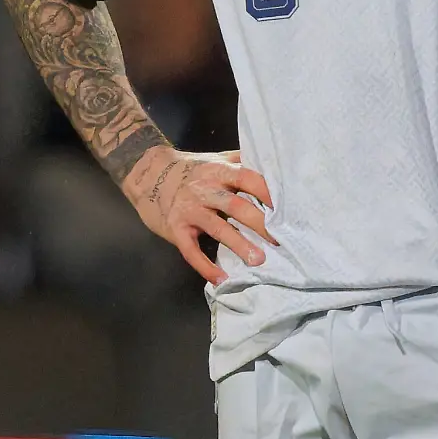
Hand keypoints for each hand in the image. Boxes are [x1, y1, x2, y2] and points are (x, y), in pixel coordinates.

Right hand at [122, 146, 275, 285]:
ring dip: (239, 244)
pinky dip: (205, 266)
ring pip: (217, 228)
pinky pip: (191, 250)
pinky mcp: (176, 228)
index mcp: (219, 171)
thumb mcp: (216, 159)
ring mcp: (190, 210)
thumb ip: (241, 162)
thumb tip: (275, 165)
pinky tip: (220, 278)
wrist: (147, 175)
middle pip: (237, 206)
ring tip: (258, 260)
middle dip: (260, 224)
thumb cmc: (191, 170)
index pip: (248, 179)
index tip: (289, 207)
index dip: (268, 192)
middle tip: (281, 241)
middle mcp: (205, 189)